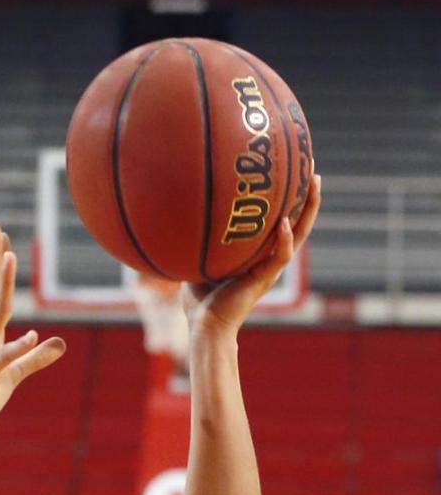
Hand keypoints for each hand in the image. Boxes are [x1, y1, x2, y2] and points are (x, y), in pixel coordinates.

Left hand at [183, 170, 321, 335]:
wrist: (206, 326)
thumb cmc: (200, 299)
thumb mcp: (198, 262)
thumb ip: (199, 243)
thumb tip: (180, 218)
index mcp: (259, 255)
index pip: (280, 222)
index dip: (288, 201)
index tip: (292, 173)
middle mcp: (270, 259)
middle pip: (297, 222)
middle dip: (307, 196)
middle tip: (312, 169)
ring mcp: (270, 268)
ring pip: (298, 234)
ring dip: (308, 209)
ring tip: (313, 183)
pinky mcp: (265, 279)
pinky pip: (280, 256)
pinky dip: (284, 240)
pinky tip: (285, 222)